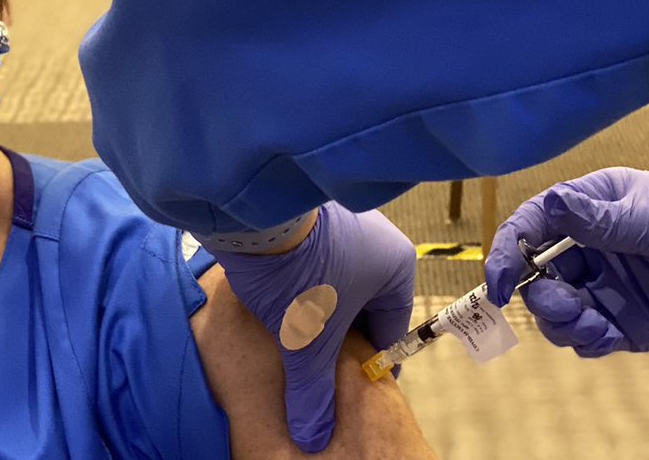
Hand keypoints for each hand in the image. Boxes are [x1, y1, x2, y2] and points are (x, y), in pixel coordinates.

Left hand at [205, 203, 415, 452]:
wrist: (253, 213)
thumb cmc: (299, 273)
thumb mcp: (307, 340)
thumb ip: (314, 391)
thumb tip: (313, 436)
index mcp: (395, 265)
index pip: (391, 327)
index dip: (370, 361)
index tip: (353, 386)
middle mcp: (377, 238)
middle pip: (362, 303)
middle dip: (340, 335)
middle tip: (320, 365)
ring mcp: (343, 220)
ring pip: (335, 281)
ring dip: (317, 307)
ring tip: (295, 336)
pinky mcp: (310, 213)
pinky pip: (313, 259)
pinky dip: (301, 282)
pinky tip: (280, 301)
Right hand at [485, 167, 648, 354]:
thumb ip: (602, 220)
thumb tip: (551, 204)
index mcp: (592, 208)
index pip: (533, 225)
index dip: (508, 251)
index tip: (499, 281)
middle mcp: (591, 247)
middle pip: (536, 272)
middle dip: (536, 292)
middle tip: (559, 304)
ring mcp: (608, 287)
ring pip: (557, 309)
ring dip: (559, 320)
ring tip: (588, 323)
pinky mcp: (628, 324)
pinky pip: (588, 337)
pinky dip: (584, 341)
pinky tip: (603, 336)